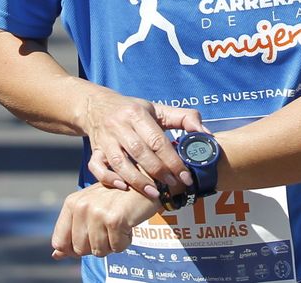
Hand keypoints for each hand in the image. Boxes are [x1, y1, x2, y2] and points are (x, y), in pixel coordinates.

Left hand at [50, 185, 161, 259]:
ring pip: (98, 251)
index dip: (74, 248)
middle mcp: (81, 206)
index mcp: (72, 203)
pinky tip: (128, 224)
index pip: (59, 242)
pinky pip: (116, 247)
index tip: (90, 239)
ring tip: (119, 224)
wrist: (145, 182)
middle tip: (108, 228)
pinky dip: (125, 241)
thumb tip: (56, 255)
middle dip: (96, 245)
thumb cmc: (117, 198)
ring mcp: (97, 212)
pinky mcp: (114, 219)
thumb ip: (72, 232)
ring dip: (112, 243)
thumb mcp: (90, 210)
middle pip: (79, 250)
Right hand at [75, 85, 207, 197]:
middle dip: (158, 171)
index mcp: (137, 114)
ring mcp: (105, 140)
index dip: (172, 159)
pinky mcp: (94, 151)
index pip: (157, 139)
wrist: (96, 106)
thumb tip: (206, 134)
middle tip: (173, 185)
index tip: (185, 175)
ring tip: (154, 192)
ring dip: (137, 179)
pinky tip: (123, 187)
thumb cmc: (133, 110)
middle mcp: (120, 126)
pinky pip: (96, 167)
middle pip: (139, 152)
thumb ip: (185, 118)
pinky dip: (107, 179)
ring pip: (119, 162)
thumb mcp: (158, 109)